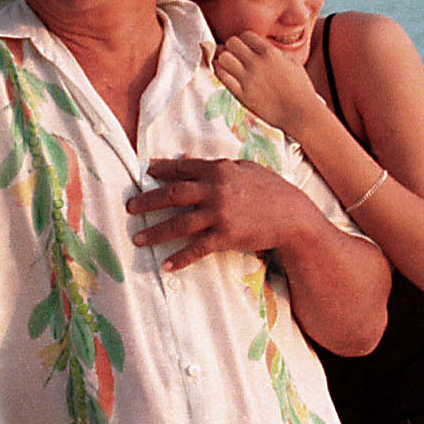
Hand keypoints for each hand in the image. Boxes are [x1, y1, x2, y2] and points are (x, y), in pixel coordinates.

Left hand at [128, 157, 311, 271]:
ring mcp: (220, 214)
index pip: (183, 168)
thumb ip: (217, 164)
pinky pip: (197, 248)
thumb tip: (187, 159)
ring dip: (156, 232)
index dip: (161, 170)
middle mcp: (216, 190)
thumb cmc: (271, 189)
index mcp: (220, 169)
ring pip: (179, 223)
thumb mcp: (246, 168)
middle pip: (173, 195)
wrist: (293, 216)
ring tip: (138, 239)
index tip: (145, 173)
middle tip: (130, 208)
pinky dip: (180, 257)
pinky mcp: (226, 236)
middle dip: (148, 201)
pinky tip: (166, 265)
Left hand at [214, 33, 319, 133]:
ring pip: (223, 58)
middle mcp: (257, 63)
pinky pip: (222, 77)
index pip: (246, 35)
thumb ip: (277, 53)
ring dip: (223, 59)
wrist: (300, 113)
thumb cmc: (301, 88)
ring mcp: (248, 79)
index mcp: (271, 53)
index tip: (245, 48)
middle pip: (231, 43)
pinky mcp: (242, 94)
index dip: (243, 40)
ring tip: (228, 64)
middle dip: (231, 47)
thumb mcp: (293, 63)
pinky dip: (220, 72)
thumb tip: (264, 49)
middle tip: (234, 55)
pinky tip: (224, 73)